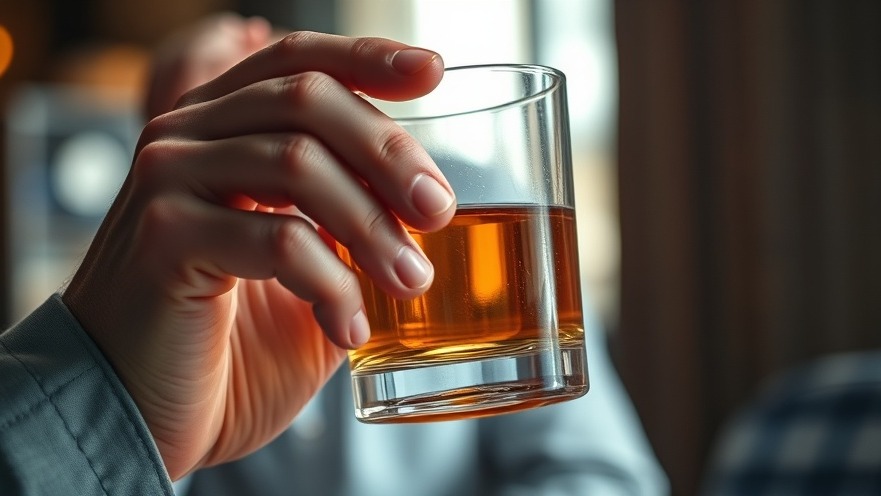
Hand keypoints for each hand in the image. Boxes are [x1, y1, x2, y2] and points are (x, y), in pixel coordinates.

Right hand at [62, 31, 453, 479]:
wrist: (140, 413)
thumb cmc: (227, 348)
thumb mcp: (309, 275)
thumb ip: (351, 228)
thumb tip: (422, 200)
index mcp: (220, 131)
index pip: (297, 63)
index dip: (367, 58)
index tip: (432, 71)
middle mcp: (188, 138)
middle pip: (307, 98)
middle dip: (389, 152)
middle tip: (438, 210)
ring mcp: (169, 180)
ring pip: (297, 161)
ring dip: (373, 226)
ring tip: (412, 281)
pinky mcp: (165, 236)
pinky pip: (278, 239)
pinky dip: (332, 283)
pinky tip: (349, 327)